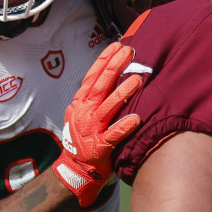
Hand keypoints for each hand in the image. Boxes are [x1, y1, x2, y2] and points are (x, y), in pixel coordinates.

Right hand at [53, 41, 142, 206]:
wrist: (74, 167)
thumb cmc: (84, 135)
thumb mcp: (82, 111)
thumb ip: (95, 95)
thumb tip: (112, 72)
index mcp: (81, 102)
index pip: (92, 76)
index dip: (104, 60)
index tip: (117, 45)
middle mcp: (85, 112)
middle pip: (101, 86)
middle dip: (115, 67)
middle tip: (130, 52)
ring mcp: (92, 129)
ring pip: (108, 108)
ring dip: (122, 93)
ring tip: (137, 80)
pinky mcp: (100, 146)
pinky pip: (114, 135)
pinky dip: (124, 126)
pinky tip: (137, 118)